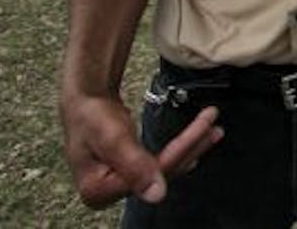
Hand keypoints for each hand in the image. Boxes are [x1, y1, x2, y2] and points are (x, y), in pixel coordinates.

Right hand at [61, 94, 221, 208]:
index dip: (181, 150)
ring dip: (192, 147)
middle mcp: (109, 193)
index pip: (152, 173)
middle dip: (192, 146)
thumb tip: (156, 194)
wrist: (83, 102)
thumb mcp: (110, 137)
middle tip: (213, 124)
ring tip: (214, 130)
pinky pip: (161, 164)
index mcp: (99, 190)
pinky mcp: (130, 173)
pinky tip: (197, 143)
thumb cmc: (90, 115)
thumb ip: (133, 165)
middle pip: (162, 172)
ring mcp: (120, 184)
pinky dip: (181, 150)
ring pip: (165, 168)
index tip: (204, 128)